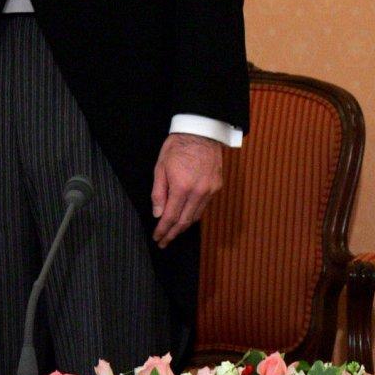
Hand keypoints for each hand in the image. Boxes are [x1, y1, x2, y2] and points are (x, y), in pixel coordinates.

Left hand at [150, 133, 223, 247]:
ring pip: (196, 216)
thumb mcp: (160, 167)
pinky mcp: (216, 186)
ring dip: (183, 227)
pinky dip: (194, 215)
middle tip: (164, 242)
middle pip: (184, 221)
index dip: (163, 230)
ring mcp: (210, 190)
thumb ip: (158, 192)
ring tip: (173, 233)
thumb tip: (158, 213)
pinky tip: (186, 217)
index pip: (170, 217)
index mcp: (181, 187)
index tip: (157, 238)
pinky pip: (204, 206)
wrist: (201, 132)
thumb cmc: (177, 147)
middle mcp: (198, 192)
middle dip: (172, 234)